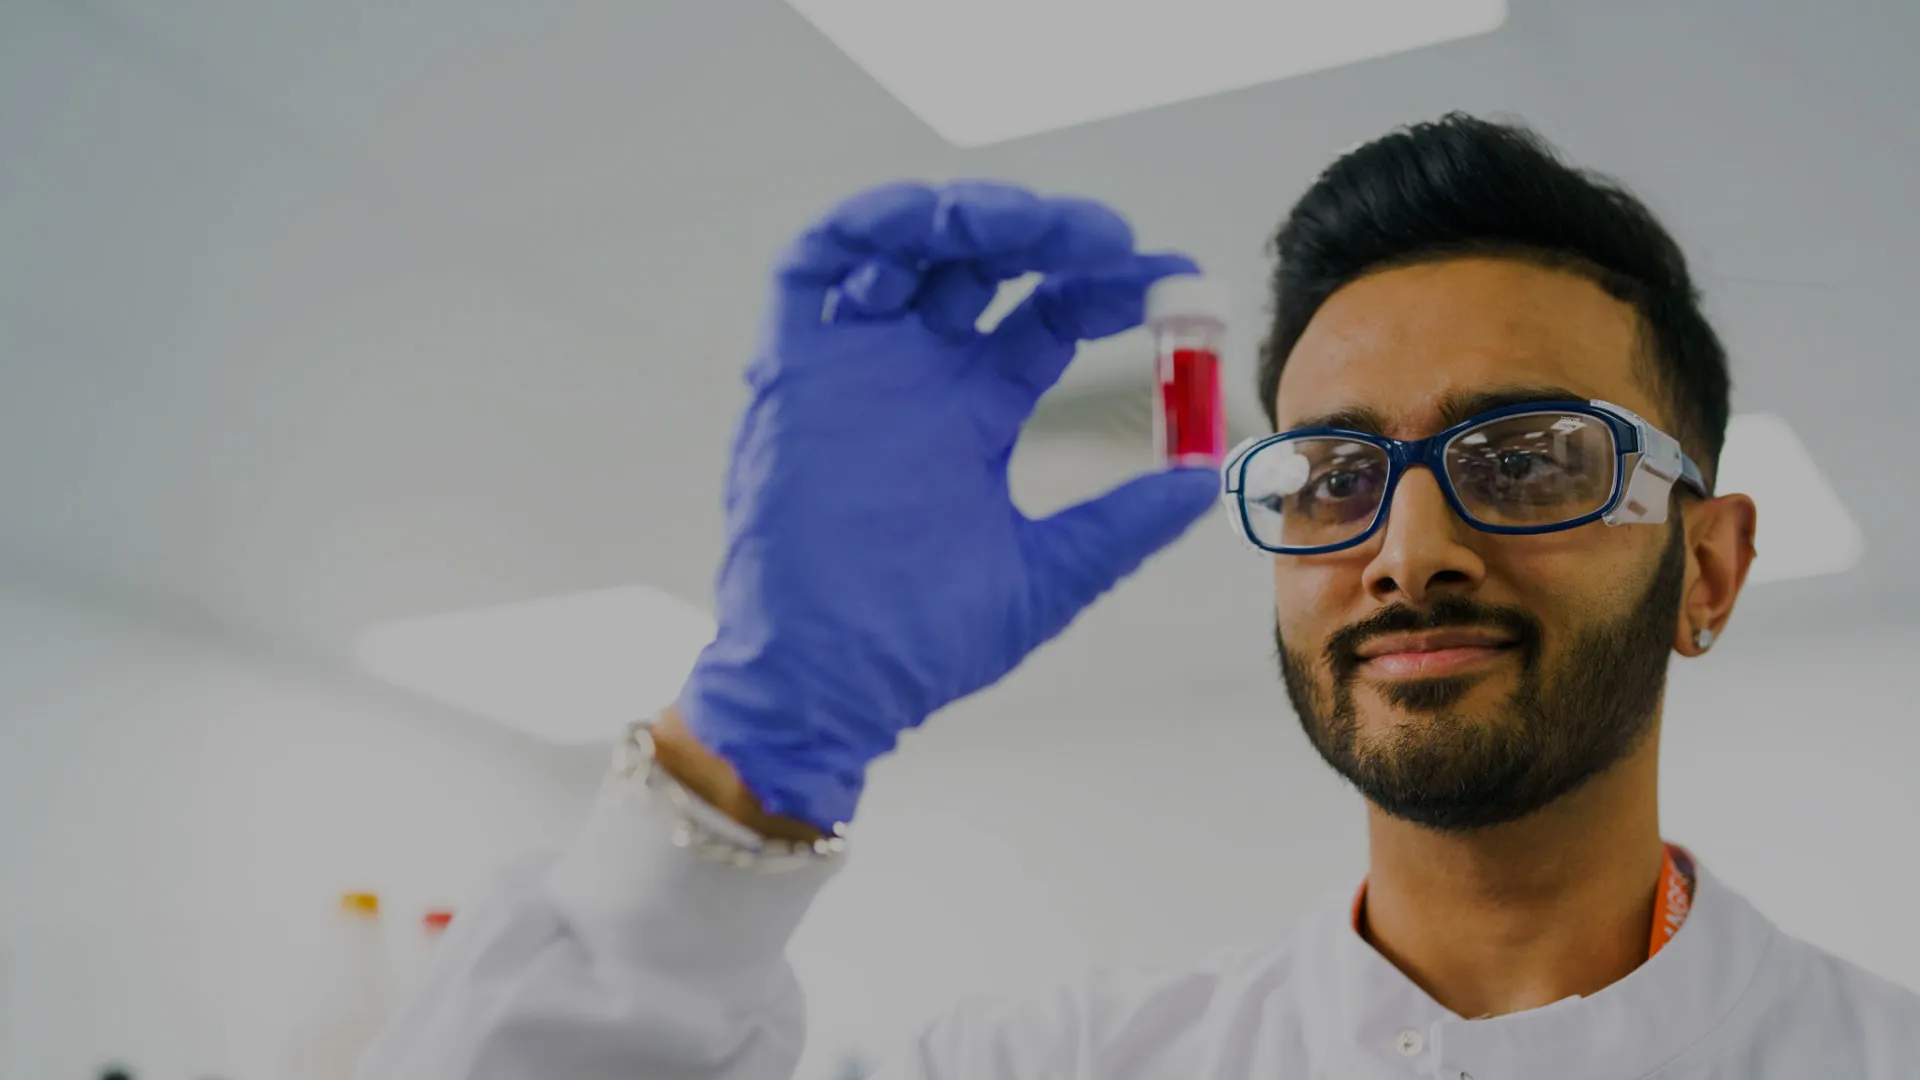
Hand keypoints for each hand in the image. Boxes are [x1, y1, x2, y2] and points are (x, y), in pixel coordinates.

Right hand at [679, 180, 1217, 832]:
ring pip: (909, 248)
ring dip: (969, 216)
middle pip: (985, 263)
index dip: (1108, 286)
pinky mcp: (794, 369)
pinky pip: (815, 267)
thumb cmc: (923, 644)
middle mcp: (920, 375)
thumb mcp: (1048, 576)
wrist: (830, 687)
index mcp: (975, 412)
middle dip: (1047, 233)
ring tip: (1025, 227)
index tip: (1173, 280)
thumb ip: (1122, 526)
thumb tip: (1209, 483)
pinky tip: (930, 223)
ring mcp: (857, 365)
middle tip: (1104, 237)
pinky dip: (867, 225)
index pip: (1049, 316)